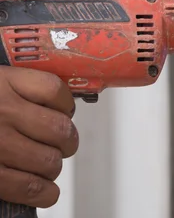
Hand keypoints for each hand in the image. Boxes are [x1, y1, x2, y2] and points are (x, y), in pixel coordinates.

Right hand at [0, 67, 77, 207]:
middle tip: (60, 143)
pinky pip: (29, 187)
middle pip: (59, 129)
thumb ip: (12, 87)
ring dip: (53, 166)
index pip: (55, 91)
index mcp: (1, 83)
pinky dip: (43, 192)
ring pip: (49, 160)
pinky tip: (44, 191)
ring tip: (46, 165)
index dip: (66, 104)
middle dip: (66, 140)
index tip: (64, 111)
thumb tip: (51, 104)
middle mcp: (2, 112)